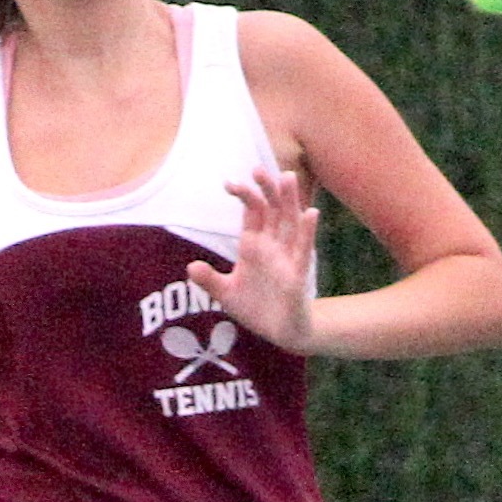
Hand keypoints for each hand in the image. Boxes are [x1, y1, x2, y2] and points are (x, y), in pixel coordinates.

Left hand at [185, 168, 320, 353]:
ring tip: (287, 177)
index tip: (229, 183)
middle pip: (272, 210)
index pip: (253, 213)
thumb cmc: (255, 308)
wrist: (279, 333)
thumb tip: (191, 268)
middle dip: (266, 190)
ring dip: (289, 201)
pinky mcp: (298, 274)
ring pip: (290, 222)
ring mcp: (287, 258)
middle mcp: (272, 246)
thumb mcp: (226, 295)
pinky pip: (304, 249)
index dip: (245, 196)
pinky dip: (306, 231)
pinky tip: (310, 212)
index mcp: (254, 246)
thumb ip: (209, 281)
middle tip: (258, 169)